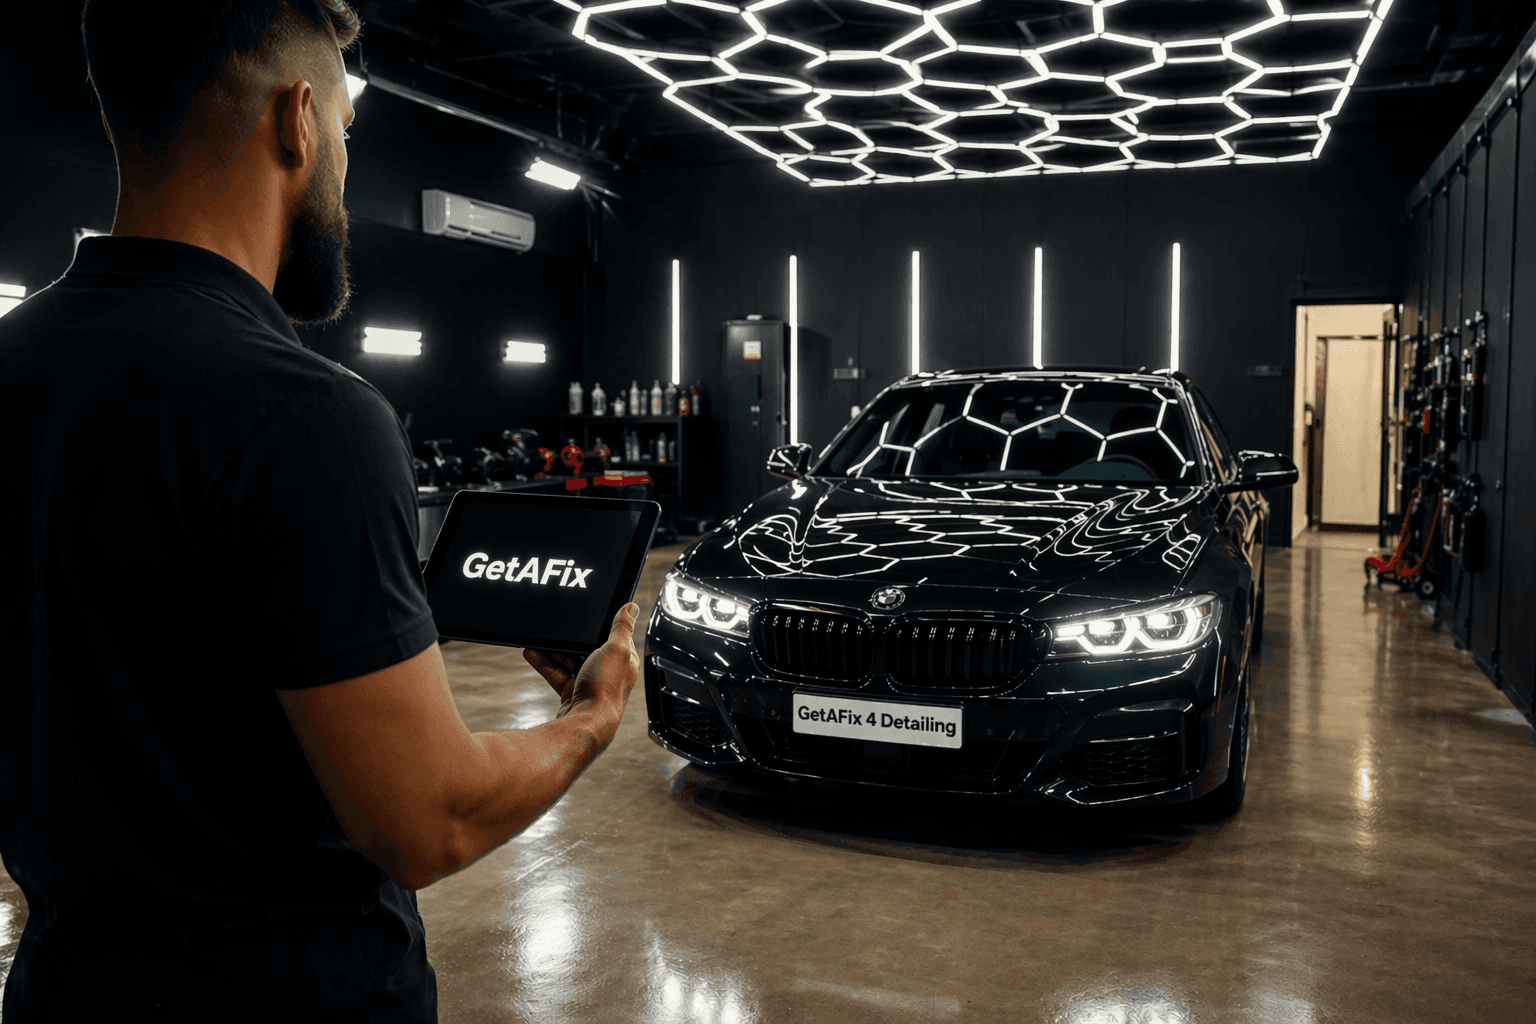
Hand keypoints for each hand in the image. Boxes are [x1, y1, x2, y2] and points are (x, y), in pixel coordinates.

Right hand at [523, 603, 640, 731]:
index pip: (614, 637)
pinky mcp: (572, 692)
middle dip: (571, 639)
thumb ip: (622, 627)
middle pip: (588, 648)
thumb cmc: (606, 690)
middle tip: (558, 627)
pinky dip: (544, 663)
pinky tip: (532, 653)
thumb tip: (632, 606)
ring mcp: (589, 683)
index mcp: (624, 661)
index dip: (601, 626)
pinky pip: (556, 673)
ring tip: (541, 639)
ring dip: (555, 650)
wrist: (586, 723)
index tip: (587, 614)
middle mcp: (608, 673)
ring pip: (569, 660)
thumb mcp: (617, 649)